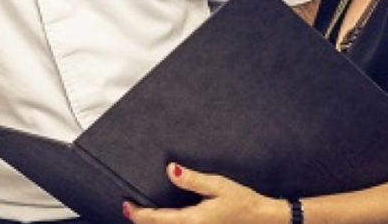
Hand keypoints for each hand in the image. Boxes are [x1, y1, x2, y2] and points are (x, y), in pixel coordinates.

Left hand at [122, 163, 286, 222]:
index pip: (157, 219)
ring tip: (144, 214)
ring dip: (156, 223)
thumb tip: (169, 170)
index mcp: (193, 220)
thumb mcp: (217, 185)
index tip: (126, 206)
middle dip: (143, 221)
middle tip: (129, 208)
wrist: (262, 219)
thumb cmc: (242, 201)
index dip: (138, 214)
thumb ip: (192, 179)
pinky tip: (166, 218)